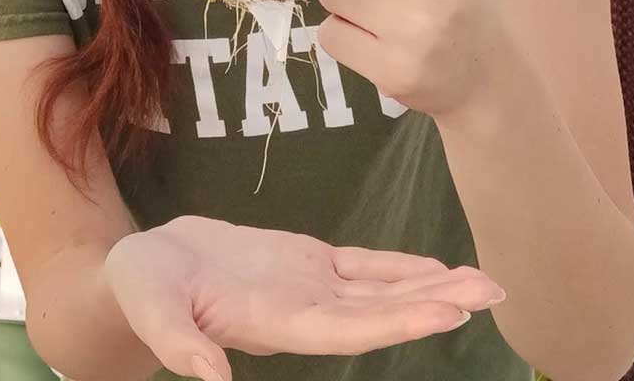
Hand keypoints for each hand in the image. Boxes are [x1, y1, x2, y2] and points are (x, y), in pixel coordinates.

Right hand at [103, 215, 506, 380]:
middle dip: (435, 303)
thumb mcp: (149, 308)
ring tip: (482, 283)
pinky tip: (434, 269)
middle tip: (492, 293)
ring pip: (380, 290)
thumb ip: (178, 341)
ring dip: (430, 286)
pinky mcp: (304, 263)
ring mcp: (308, 287)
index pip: (347, 328)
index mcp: (273, 322)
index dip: (397, 320)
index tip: (446, 312)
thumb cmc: (141, 288)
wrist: (144, 269)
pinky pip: (361, 267)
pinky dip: (399, 268)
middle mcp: (303, 310)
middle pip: (379, 311)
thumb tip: (209, 377)